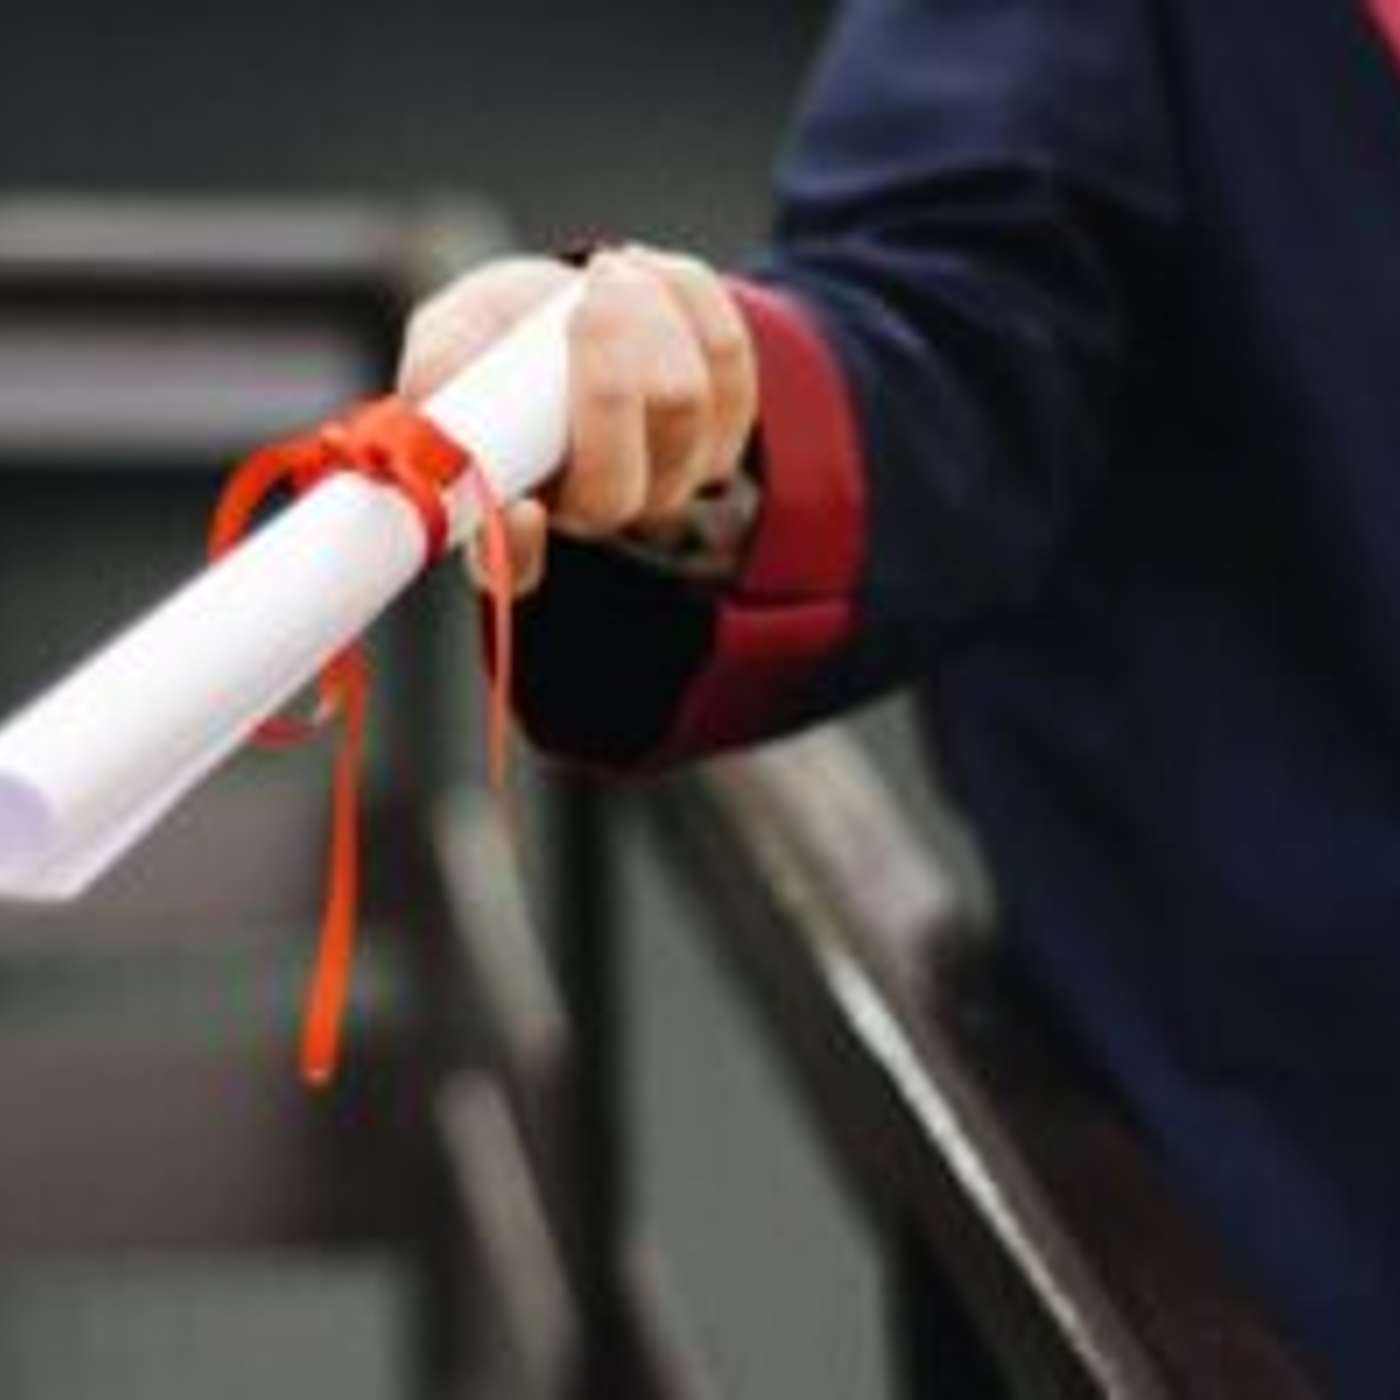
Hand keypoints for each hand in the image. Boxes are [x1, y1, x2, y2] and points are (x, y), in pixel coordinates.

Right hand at [397, 245, 758, 595]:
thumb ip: (437, 369)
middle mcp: (596, 511)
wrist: (568, 300)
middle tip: (584, 299)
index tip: (522, 507)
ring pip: (683, 405)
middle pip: (616, 484)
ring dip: (648, 317)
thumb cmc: (498, 334)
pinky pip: (728, 358)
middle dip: (606, 381)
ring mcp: (669, 478)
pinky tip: (646, 270)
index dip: (521, 550)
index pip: (514, 570)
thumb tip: (432, 396)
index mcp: (514, 509)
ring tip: (607, 271)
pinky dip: (689, 297)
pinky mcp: (724, 426)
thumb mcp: (451, 337)